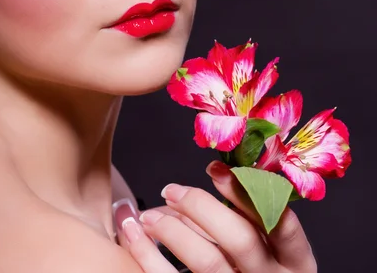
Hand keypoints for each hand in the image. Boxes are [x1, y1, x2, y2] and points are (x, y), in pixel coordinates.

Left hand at [115, 161, 316, 272]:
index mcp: (295, 262)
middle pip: (240, 239)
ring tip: (148, 214)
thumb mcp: (269, 247)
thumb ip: (251, 216)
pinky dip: (147, 254)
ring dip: (172, 230)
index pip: (281, 223)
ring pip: (206, 262)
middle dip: (202, 207)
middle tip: (172, 189)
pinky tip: (134, 234)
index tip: (214, 169)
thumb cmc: (255, 271)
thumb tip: (216, 171)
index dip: (247, 193)